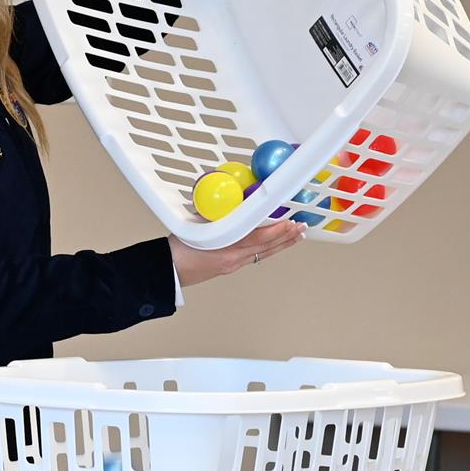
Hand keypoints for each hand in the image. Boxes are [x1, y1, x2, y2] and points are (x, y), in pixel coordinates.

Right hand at [172, 220, 304, 287]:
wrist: (167, 272)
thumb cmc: (177, 250)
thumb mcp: (196, 225)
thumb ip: (214, 213)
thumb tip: (227, 199)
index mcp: (226, 249)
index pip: (258, 239)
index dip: (276, 231)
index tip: (290, 222)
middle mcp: (233, 259)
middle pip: (267, 248)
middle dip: (287, 237)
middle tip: (302, 227)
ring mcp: (233, 265)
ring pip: (264, 254)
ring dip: (282, 244)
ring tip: (297, 237)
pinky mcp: (229, 267)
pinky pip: (255, 256)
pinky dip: (268, 248)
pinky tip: (274, 244)